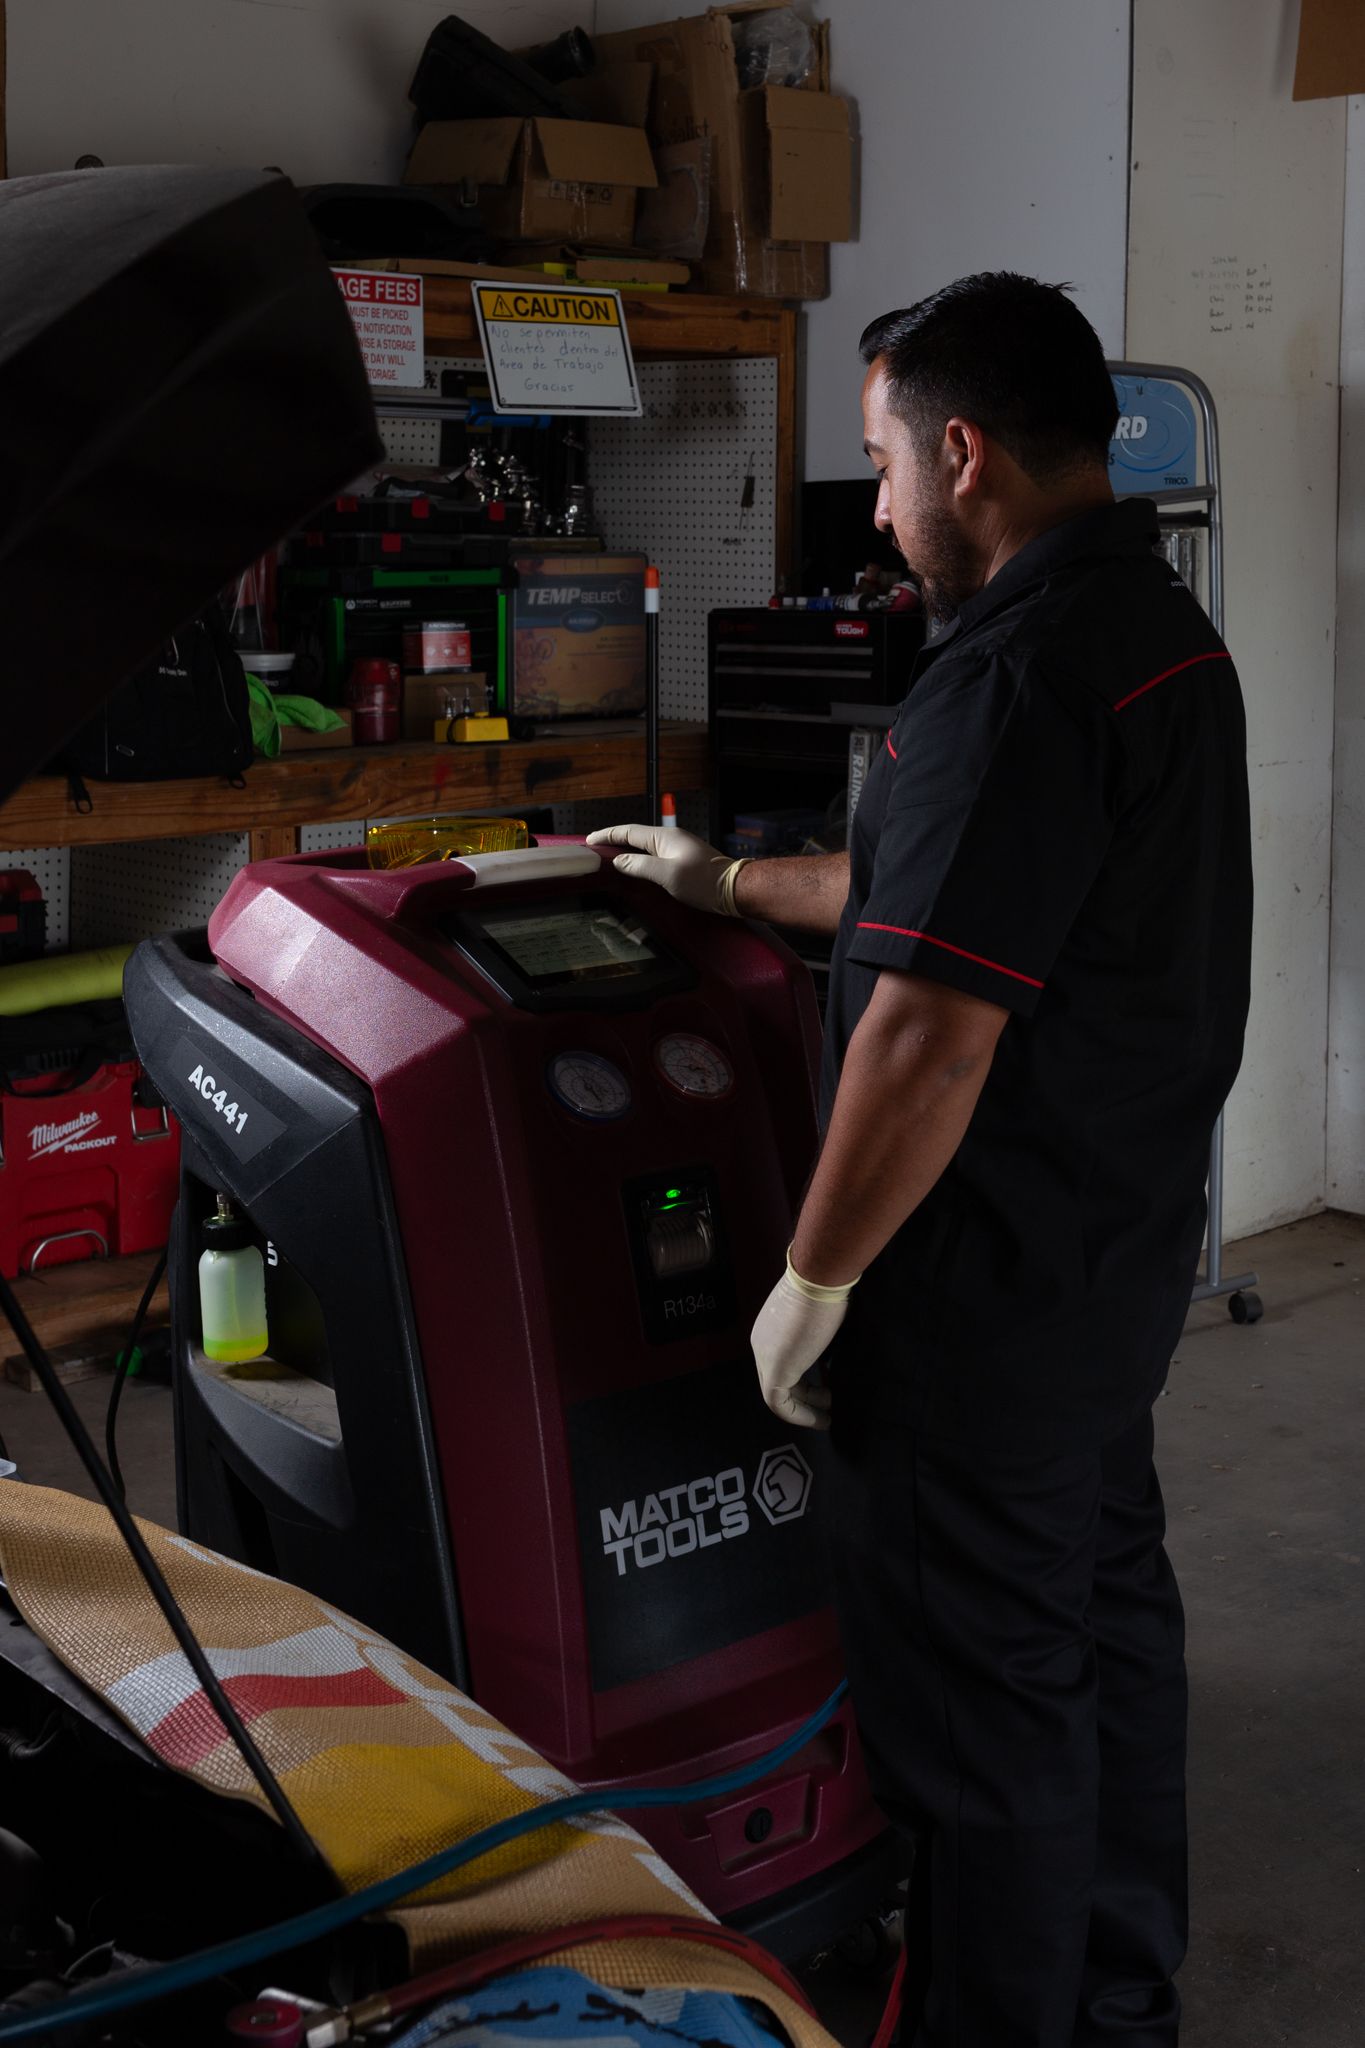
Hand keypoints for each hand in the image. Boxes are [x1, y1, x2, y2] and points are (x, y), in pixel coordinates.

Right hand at [586, 824, 743, 915]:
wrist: (735, 889)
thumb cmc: (703, 882)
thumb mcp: (667, 875)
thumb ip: (640, 867)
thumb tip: (619, 862)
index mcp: (664, 837)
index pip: (628, 831)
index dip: (607, 835)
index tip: (589, 840)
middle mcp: (670, 839)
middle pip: (635, 837)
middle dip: (614, 841)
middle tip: (595, 850)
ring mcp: (678, 849)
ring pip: (645, 847)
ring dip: (626, 851)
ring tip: (609, 859)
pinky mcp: (683, 860)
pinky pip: (654, 856)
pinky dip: (640, 860)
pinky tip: (635, 868)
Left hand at [750, 1266, 849, 1430]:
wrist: (820, 1277)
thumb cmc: (828, 1286)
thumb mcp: (825, 1313)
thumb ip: (825, 1333)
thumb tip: (839, 1352)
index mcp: (772, 1326)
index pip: (787, 1357)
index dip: (808, 1375)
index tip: (831, 1382)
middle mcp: (763, 1342)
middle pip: (783, 1377)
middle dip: (808, 1394)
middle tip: (834, 1401)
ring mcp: (766, 1356)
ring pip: (780, 1392)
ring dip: (806, 1407)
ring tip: (830, 1415)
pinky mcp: (774, 1370)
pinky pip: (779, 1404)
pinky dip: (800, 1415)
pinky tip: (822, 1419)